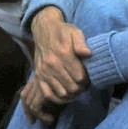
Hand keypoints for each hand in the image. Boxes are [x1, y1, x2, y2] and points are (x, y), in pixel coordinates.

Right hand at [21, 7, 91, 123]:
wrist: (44, 30)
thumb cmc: (63, 32)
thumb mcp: (75, 32)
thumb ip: (81, 42)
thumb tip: (87, 53)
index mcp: (63, 54)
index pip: (80, 77)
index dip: (87, 80)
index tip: (89, 77)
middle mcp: (52, 64)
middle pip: (72, 87)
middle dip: (81, 88)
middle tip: (84, 84)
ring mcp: (44, 71)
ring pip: (62, 93)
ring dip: (72, 94)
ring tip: (76, 88)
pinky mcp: (38, 76)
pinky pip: (48, 94)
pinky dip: (58, 98)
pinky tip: (66, 95)